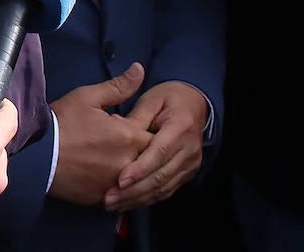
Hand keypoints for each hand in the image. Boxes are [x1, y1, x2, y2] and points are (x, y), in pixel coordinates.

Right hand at [49, 63, 151, 204]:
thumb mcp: (88, 97)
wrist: (35, 154)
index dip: (148, 131)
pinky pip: (118, 193)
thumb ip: (119, 86)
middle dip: (142, 152)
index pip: (156, 136)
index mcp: (128, 136)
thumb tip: (140, 69)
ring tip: (110, 159)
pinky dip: (116, 185)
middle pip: (149, 160)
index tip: (135, 127)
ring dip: (130, 170)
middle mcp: (126, 163)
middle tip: (122, 144)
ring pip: (134, 178)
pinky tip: (102, 174)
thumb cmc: (60, 123)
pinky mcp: (101, 198)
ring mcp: (114, 183)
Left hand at [106, 81, 206, 211]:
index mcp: (181, 126)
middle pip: (161, 175)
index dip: (140, 169)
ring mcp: (191, 163)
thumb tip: (114, 126)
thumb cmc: (169, 99)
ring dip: (138, 199)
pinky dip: (147, 199)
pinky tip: (128, 202)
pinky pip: (167, 190)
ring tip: (114, 204)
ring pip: (163, 187)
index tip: (120, 180)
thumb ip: (135, 117)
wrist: (193, 103)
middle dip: (134, 190)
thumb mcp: (151, 99)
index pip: (160, 152)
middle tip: (110, 198)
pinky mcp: (187, 172)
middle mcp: (190, 148)